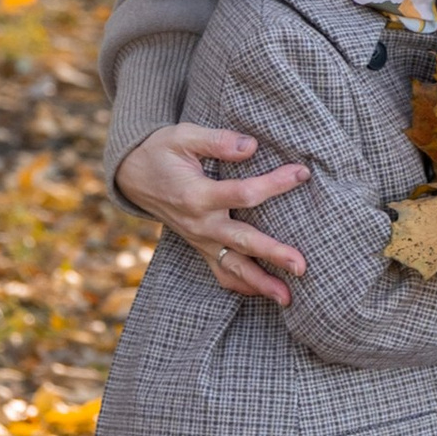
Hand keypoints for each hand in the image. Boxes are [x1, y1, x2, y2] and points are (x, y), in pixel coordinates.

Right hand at [113, 124, 310, 306]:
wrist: (134, 176)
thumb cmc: (162, 151)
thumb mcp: (183, 136)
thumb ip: (217, 141)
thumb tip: (251, 146)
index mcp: (197, 195)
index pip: (243, 193)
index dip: (275, 184)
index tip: (302, 173)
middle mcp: (200, 224)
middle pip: (242, 242)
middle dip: (273, 254)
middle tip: (302, 266)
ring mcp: (200, 240)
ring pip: (233, 268)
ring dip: (261, 284)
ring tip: (288, 298)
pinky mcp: (200, 248)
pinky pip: (221, 273)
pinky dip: (243, 286)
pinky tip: (266, 294)